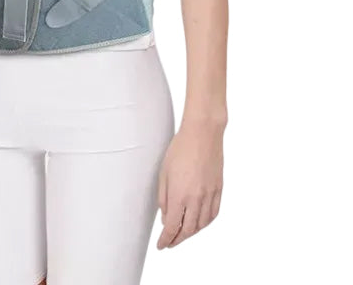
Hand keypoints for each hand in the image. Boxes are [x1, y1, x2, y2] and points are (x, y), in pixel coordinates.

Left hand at [156, 120, 223, 247]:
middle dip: (178, 239)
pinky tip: (199, 224)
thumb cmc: (179, 149)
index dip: (166, 239)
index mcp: (179, 195)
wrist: (203, 134)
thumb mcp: (163, 172)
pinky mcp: (219, 190)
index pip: (172, 226)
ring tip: (182, 235)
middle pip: (188, 230)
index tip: (161, 245)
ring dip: (191, 234)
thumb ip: (163, 197)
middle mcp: (196, 199)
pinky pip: (213, 214)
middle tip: (170, 243)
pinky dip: (205, 223)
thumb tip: (165, 217)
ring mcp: (210, 196)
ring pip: (201, 225)